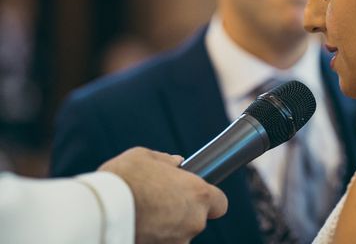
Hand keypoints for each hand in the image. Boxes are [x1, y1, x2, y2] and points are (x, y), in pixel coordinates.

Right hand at [99, 147, 227, 243]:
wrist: (100, 211)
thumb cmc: (124, 179)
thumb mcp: (145, 157)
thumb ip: (166, 161)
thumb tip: (176, 163)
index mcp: (198, 194)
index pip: (220, 203)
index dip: (209, 200)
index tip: (194, 195)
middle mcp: (193, 221)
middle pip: (196, 219)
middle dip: (181, 212)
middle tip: (159, 201)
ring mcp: (176, 242)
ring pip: (178, 234)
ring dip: (166, 226)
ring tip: (143, 214)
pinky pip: (161, 242)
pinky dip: (153, 237)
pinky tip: (137, 225)